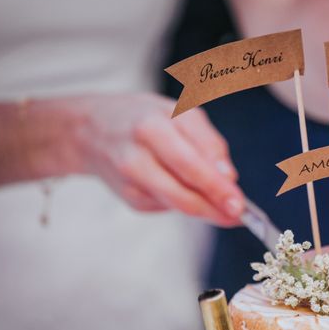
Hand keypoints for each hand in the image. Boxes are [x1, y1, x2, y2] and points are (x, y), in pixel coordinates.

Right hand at [43, 93, 244, 225]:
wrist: (89, 130)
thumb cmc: (143, 116)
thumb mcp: (179, 113)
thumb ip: (208, 142)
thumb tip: (228, 177)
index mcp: (150, 128)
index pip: (190, 164)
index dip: (216, 188)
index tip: (239, 204)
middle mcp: (135, 157)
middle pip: (181, 193)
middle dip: (213, 208)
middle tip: (238, 216)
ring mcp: (129, 182)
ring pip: (175, 206)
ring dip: (205, 211)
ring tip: (225, 210)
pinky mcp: (129, 199)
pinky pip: (167, 207)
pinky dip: (184, 203)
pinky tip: (189, 192)